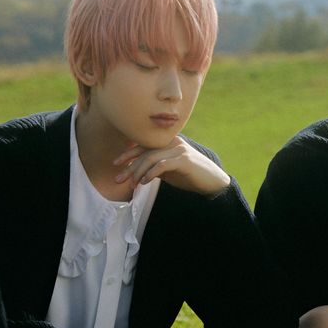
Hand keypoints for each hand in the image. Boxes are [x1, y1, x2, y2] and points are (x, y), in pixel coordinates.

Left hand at [113, 137, 229, 195]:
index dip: (128, 154)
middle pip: (144, 152)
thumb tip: (135, 172)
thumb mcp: (169, 170)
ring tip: (132, 184)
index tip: (116, 164)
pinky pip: (162, 164)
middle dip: (129, 166)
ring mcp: (179, 150)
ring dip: (138, 172)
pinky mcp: (184, 160)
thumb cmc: (189, 176)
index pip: (143, 145)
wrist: (211, 182)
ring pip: (151, 158)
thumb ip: (155, 166)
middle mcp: (172, 142)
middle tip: (118, 179)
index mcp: (167, 142)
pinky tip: (144, 182)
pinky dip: (151, 173)